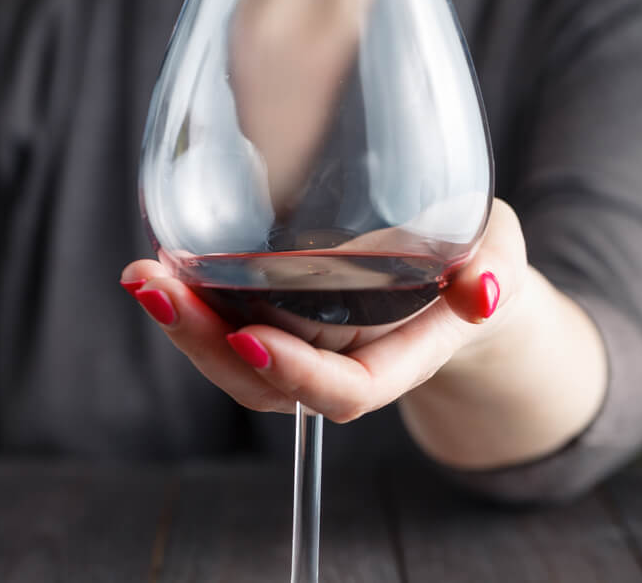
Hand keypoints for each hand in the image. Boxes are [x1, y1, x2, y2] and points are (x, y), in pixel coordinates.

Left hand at [120, 199, 526, 423]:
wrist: (458, 278)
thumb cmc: (477, 260)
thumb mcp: (497, 252)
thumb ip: (491, 269)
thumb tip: (480, 292)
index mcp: (399, 357)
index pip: (345, 388)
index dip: (296, 373)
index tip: (247, 335)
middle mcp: (343, 361)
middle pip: (268, 383)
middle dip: (206, 344)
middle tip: (156, 288)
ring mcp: (308, 345)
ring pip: (238, 362)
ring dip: (185, 325)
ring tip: (144, 277)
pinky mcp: (285, 318)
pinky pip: (233, 326)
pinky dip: (195, 303)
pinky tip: (164, 265)